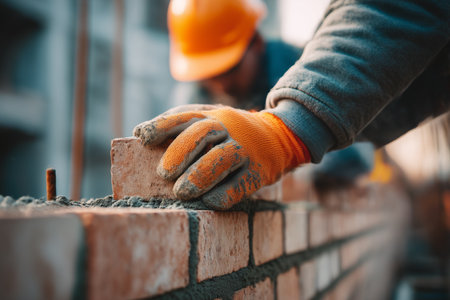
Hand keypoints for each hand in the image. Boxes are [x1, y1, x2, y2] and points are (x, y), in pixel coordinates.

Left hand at [133, 106, 309, 208]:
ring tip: (181, 193)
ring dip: (200, 176)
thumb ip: (178, 123)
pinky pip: (241, 184)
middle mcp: (229, 129)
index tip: (143, 137)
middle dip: (181, 151)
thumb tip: (138, 133)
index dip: (163, 125)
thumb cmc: (229, 132)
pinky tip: (208, 202)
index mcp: (212, 116)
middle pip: (204, 133)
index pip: (185, 116)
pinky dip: (223, 195)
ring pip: (223, 158)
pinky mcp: (258, 172)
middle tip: (163, 173)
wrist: (277, 138)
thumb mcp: (209, 118)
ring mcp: (245, 150)